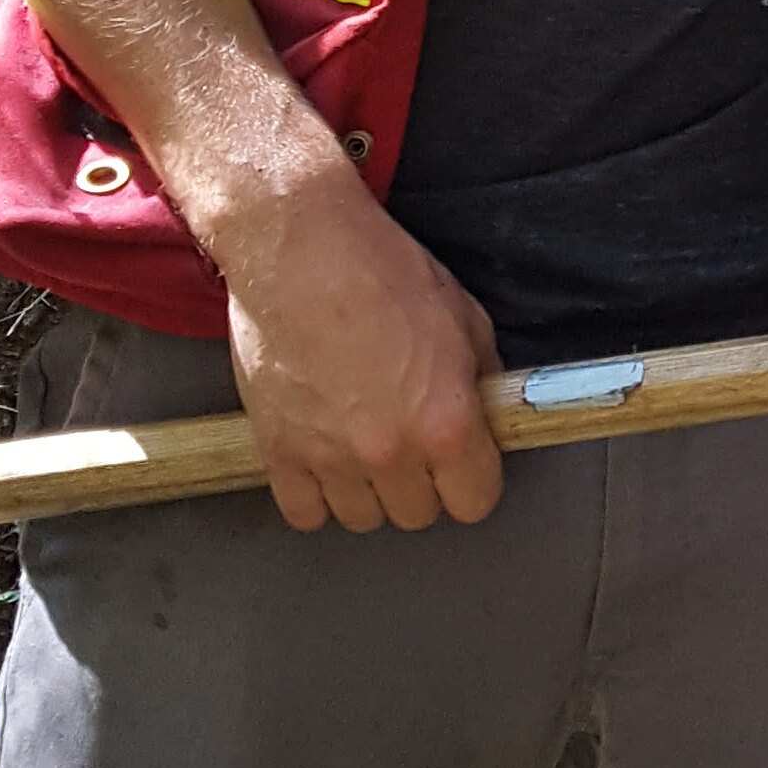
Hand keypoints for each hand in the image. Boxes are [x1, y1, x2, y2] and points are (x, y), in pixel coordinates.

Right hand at [211, 149, 506, 531]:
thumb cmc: (378, 270)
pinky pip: (303, 511)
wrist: (299, 247)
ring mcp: (330, 457)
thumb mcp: (463, 317)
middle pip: (417, 515)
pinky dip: (315, 494)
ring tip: (364, 447)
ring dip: (368, 491)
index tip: (463, 467)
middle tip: (411, 443)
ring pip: (362, 519)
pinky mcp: (278, 450)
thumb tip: (489, 413)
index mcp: (445, 423)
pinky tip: (324, 459)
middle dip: (421, 483)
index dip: (472, 481)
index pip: (475, 502)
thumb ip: (482, 379)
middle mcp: (389, 452)